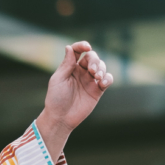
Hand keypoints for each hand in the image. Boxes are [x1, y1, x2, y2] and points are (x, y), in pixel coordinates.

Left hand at [37, 41, 113, 161]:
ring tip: (97, 77)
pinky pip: (107, 80)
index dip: (82, 46)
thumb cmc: (56, 99)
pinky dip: (108, 78)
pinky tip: (103, 82)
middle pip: (92, 57)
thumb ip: (66, 64)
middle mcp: (81, 72)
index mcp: (70, 67)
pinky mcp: (97, 90)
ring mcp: (90, 81)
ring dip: (101, 68)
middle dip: (94, 60)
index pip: (77, 51)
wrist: (61, 118)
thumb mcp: (58, 80)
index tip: (87, 47)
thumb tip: (69, 47)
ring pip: (101, 67)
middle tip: (92, 71)